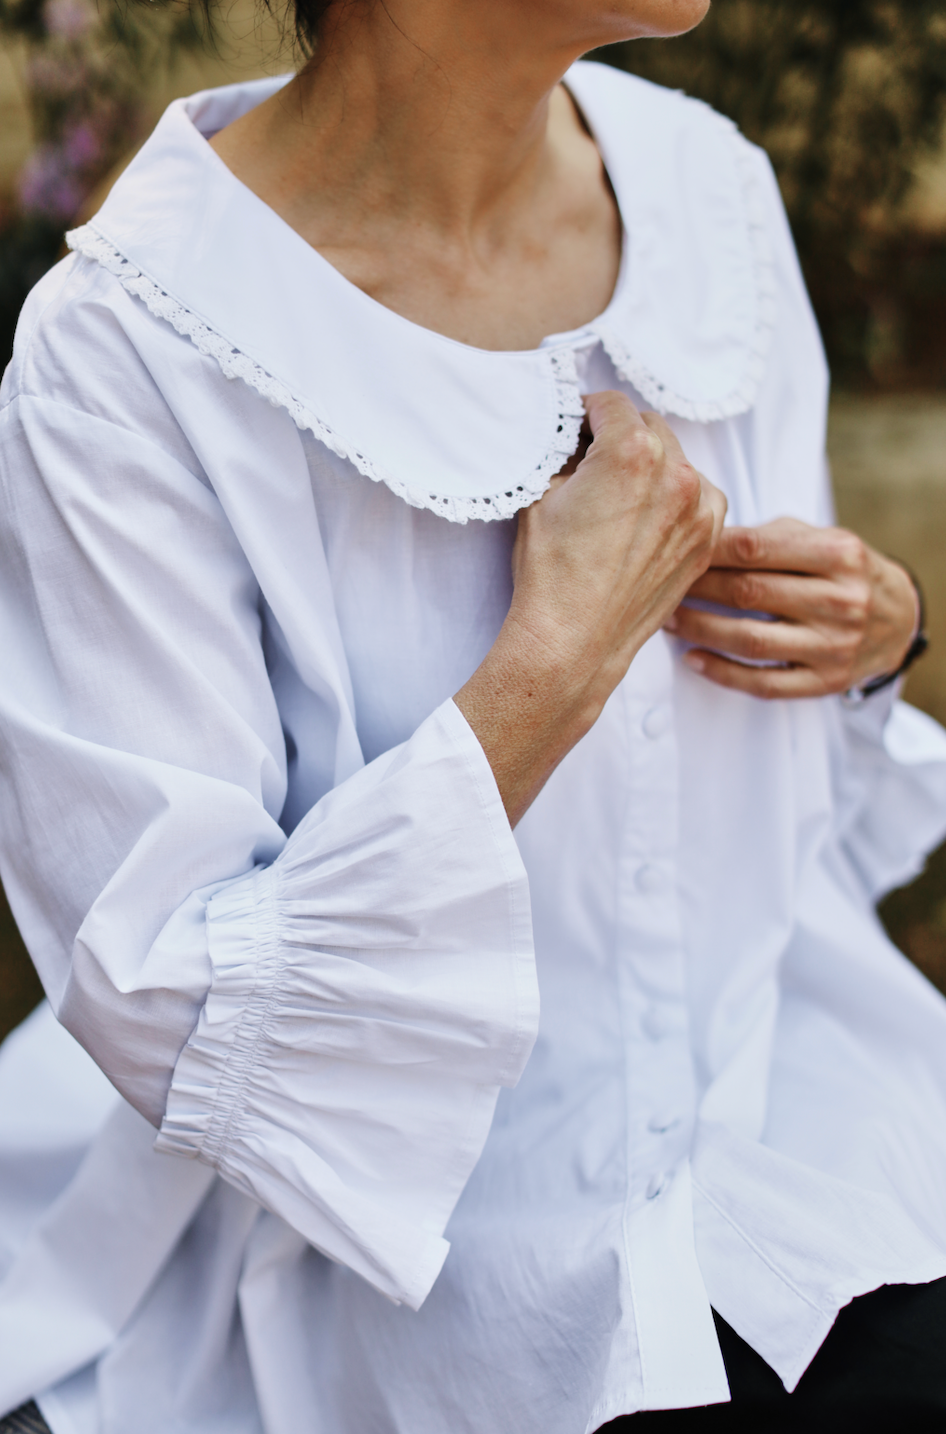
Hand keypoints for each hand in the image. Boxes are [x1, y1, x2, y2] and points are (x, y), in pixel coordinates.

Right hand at [456, 391, 726, 823]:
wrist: (574, 640)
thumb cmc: (551, 572)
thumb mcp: (540, 495)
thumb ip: (563, 453)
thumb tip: (572, 436)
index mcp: (630, 452)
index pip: (611, 403)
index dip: (586, 410)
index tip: (576, 423)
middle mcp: (674, 474)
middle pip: (648, 426)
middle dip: (620, 434)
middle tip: (592, 458)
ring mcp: (698, 508)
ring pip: (678, 459)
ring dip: (652, 463)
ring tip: (621, 492)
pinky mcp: (706, 539)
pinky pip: (700, 496)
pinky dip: (679, 496)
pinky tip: (649, 515)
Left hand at [665, 516, 918, 698]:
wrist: (898, 619)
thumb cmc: (844, 573)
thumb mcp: (822, 540)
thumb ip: (771, 538)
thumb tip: (704, 539)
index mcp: (838, 555)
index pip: (755, 548)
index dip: (707, 550)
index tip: (676, 549)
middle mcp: (840, 601)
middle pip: (748, 593)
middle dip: (697, 589)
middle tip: (662, 585)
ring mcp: (833, 646)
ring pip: (750, 640)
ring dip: (700, 630)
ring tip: (669, 620)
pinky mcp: (825, 681)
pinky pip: (763, 683)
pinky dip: (722, 673)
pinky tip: (693, 658)